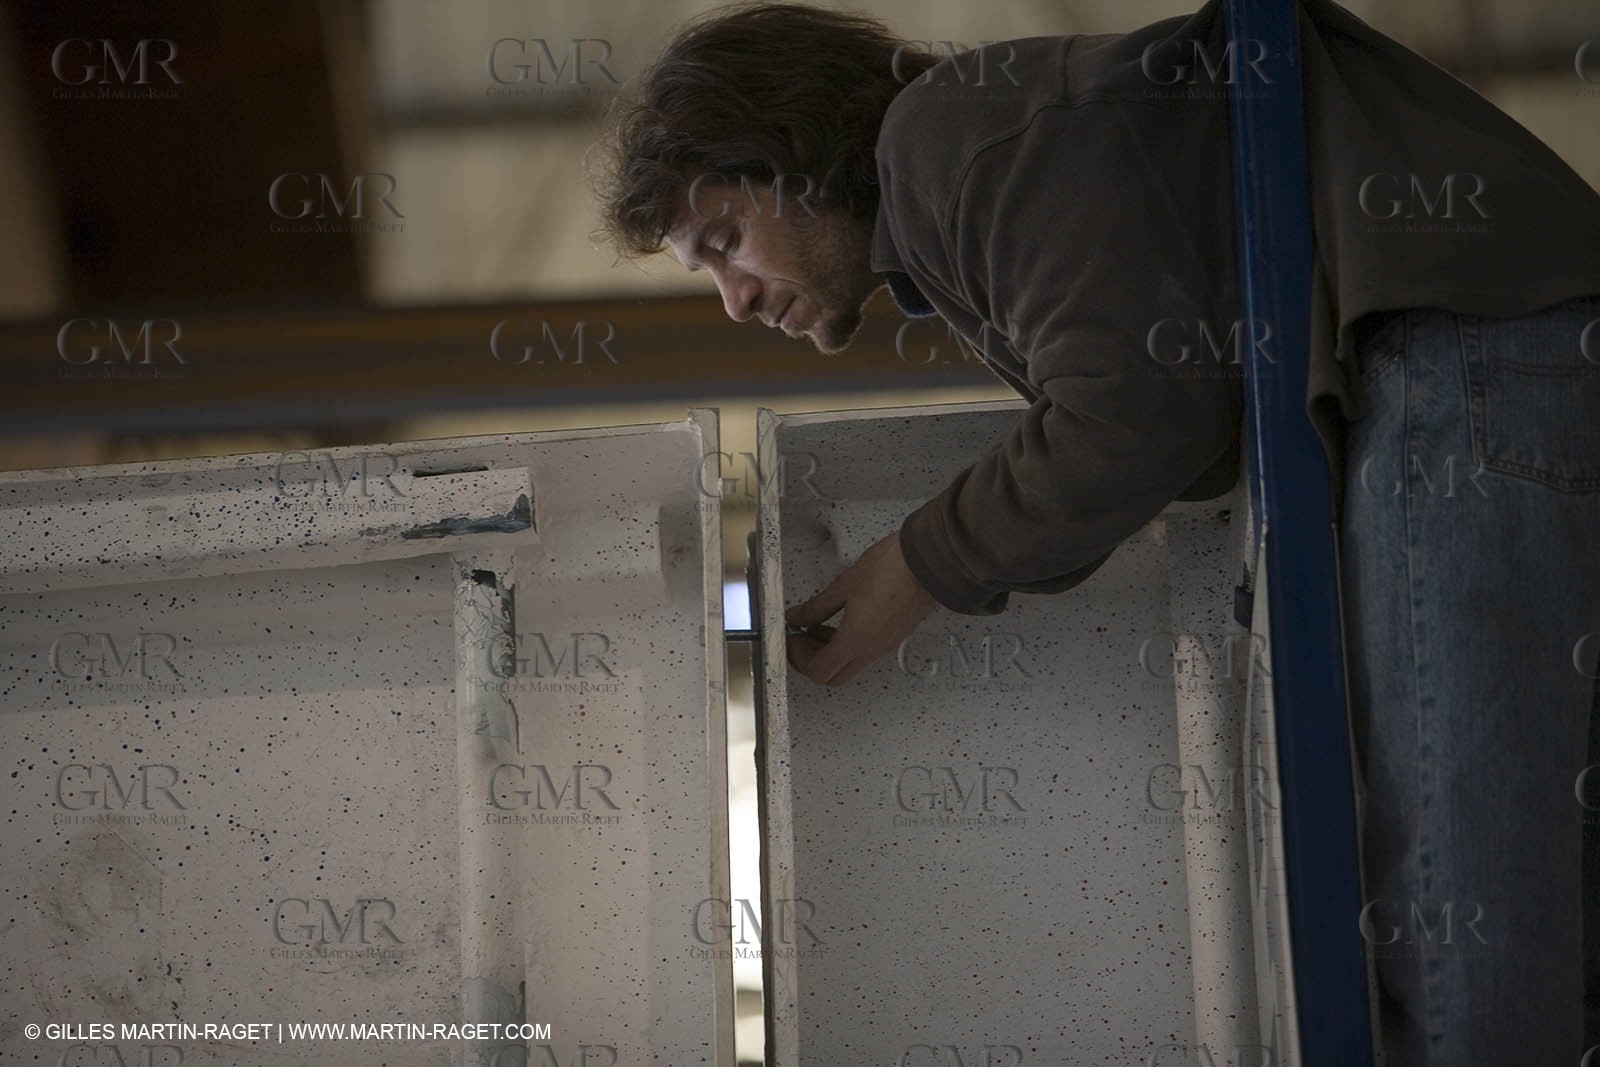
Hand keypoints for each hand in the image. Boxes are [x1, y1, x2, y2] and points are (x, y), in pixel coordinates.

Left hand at [785, 529, 939, 684]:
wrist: (930, 562)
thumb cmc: (893, 569)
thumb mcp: (844, 585)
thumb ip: (816, 606)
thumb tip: (798, 617)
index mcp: (855, 640)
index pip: (818, 670)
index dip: (798, 658)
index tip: (791, 638)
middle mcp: (872, 650)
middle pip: (834, 676)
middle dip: (812, 660)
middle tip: (801, 637)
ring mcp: (885, 645)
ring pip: (849, 665)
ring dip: (829, 652)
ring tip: (817, 625)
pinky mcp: (894, 636)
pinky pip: (864, 653)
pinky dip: (847, 644)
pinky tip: (840, 621)